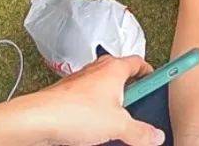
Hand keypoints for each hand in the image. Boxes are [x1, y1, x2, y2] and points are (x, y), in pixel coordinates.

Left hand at [19, 54, 162, 145]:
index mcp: (115, 68)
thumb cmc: (76, 112)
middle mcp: (98, 69)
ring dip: (111, 106)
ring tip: (112, 125)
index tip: (158, 80)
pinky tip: (93, 131)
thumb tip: (156, 135)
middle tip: (136, 110)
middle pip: (122, 76)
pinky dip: (94, 113)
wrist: (39, 119)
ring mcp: (82, 81)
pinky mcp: (68, 94)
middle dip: (130, 93)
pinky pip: (88, 101)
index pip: (139, 62)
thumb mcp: (118, 126)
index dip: (150, 72)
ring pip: (104, 90)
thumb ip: (140, 132)